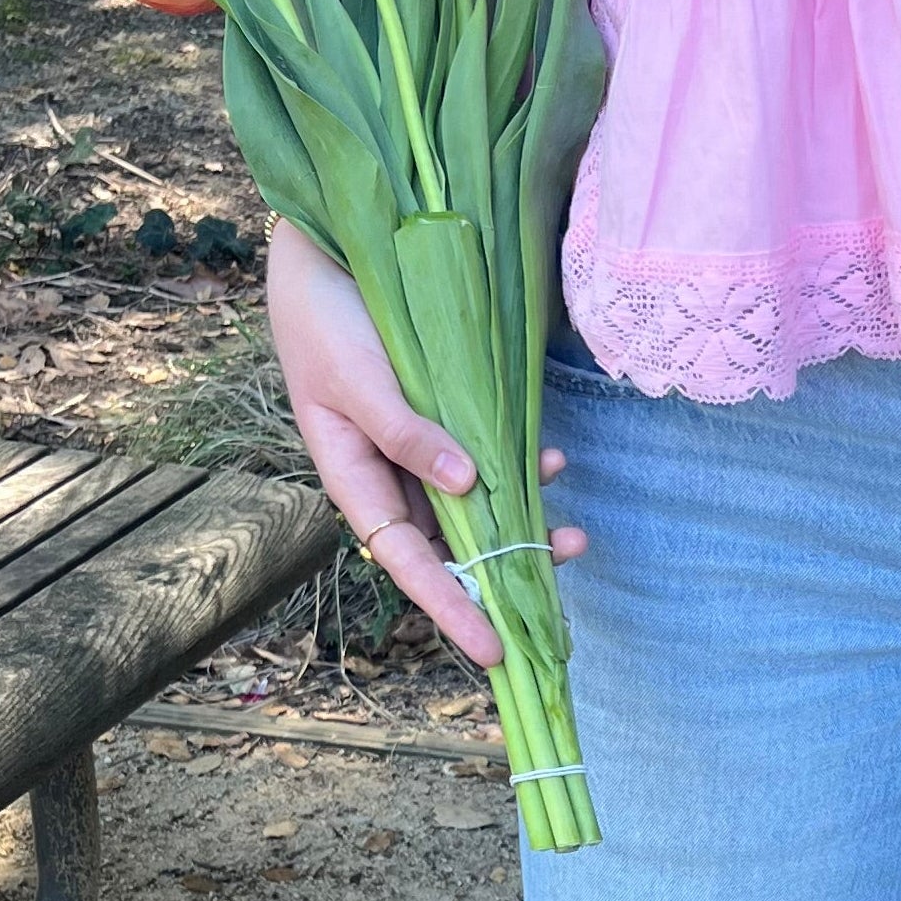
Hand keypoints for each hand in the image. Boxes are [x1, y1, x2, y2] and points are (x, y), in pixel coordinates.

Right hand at [265, 217, 584, 674]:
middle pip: (449, 543)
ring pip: (477, 507)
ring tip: (573, 532)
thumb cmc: (327, 321)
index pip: (407, 561)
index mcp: (354, 478)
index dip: (449, 606)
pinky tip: (552, 461)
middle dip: (504, 568)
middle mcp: (390, 473)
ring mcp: (421, 446)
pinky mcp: (448, 415)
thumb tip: (465, 487)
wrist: (330, 251)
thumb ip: (407, 436)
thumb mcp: (358, 382)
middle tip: (561, 570)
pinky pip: (490, 458)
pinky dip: (522, 469)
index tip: (493, 648)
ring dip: (522, 523)